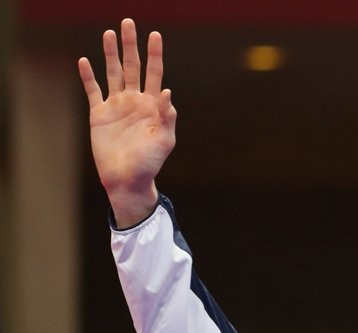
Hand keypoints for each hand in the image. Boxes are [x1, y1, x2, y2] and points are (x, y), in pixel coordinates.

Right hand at [79, 18, 176, 227]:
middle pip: (133, 67)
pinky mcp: (99, 114)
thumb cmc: (150, 162)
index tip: (155, 35)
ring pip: (113, 73)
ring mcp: (116, 106)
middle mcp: (134, 101)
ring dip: (110, 54)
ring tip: (109, 34)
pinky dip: (88, 76)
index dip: (155, 54)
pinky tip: (85, 61)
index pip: (154, 73)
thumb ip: (167, 117)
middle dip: (130, 45)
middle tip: (128, 23)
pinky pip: (93, 91)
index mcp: (152, 105)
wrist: (127, 178)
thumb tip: (167, 92)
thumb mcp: (164, 140)